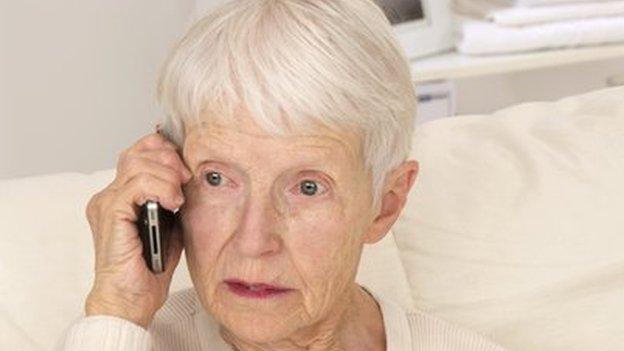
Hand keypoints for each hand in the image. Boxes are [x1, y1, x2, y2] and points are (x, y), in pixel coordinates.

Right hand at [83, 131, 191, 327]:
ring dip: (167, 175)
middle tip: (186, 179)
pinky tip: (172, 203)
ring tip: (179, 197)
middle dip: (170, 159)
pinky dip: (160, 188)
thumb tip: (191, 178)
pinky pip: (137, 184)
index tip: (187, 169)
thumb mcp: (171, 224)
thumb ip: (174, 199)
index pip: (139, 152)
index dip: (166, 152)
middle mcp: (109, 195)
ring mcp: (107, 203)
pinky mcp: (110, 213)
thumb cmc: (150, 268)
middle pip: (138, 151)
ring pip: (138, 163)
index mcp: (121, 195)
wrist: (131, 299)